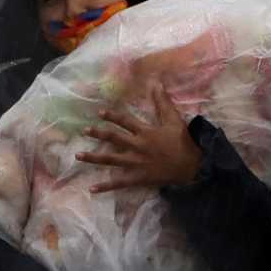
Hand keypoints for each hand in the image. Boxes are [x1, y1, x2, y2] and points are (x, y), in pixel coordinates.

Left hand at [79, 84, 203, 193]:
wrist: (191, 166)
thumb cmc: (183, 142)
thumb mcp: (174, 120)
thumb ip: (163, 102)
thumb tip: (156, 82)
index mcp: (145, 132)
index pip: (125, 122)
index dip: (112, 116)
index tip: (99, 112)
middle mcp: (137, 146)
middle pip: (113, 138)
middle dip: (98, 133)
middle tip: (84, 130)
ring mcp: (135, 164)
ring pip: (111, 159)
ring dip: (94, 158)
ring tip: (78, 155)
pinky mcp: (137, 178)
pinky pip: (119, 183)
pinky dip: (106, 186)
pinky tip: (92, 188)